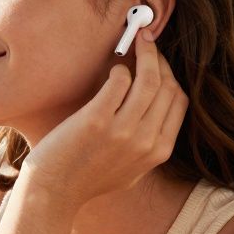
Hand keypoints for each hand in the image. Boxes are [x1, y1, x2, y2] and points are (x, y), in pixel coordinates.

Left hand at [20, 27, 187, 206]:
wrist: (54, 192)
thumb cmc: (87, 179)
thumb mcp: (132, 171)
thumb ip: (148, 147)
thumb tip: (155, 111)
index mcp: (159, 151)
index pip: (180, 101)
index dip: (171, 76)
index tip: (160, 63)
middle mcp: (146, 141)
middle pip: (167, 86)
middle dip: (160, 59)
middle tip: (147, 44)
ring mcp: (123, 131)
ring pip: (149, 79)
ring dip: (145, 53)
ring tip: (135, 41)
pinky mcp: (97, 120)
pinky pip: (119, 81)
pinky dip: (119, 69)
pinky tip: (112, 70)